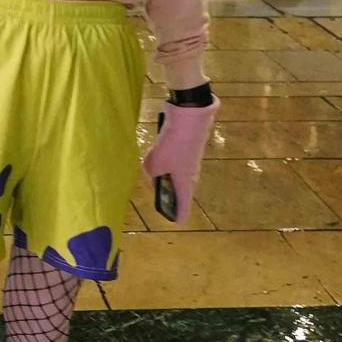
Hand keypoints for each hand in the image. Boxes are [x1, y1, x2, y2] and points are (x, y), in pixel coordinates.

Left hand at [143, 98, 219, 225]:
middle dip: (169, 193)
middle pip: (180, 190)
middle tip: (160, 197)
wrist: (188, 119)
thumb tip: (153, 171)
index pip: (184, 207)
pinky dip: (168, 160)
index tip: (175, 222)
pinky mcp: (188, 147)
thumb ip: (151, 172)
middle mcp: (191, 175)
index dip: (178, 215)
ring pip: (177, 173)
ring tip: (154, 175)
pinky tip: (158, 154)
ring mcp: (191, 160)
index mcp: (185, 185)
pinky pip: (176, 160)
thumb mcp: (154, 164)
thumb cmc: (172, 147)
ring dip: (167, 174)